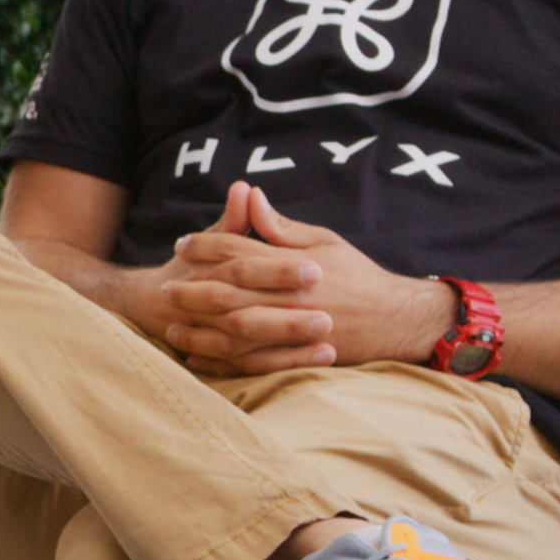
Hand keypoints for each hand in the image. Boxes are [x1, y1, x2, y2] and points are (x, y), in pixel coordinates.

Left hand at [149, 183, 447, 377]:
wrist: (395, 319)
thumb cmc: (358, 275)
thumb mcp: (324, 241)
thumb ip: (281, 226)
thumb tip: (250, 196)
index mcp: (293, 265)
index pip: (238, 251)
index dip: (205, 245)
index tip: (181, 243)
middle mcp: (289, 297)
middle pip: (227, 292)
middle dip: (191, 289)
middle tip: (164, 287)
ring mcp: (291, 330)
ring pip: (233, 331)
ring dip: (198, 329)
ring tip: (171, 326)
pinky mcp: (295, 357)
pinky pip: (249, 362)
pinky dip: (220, 361)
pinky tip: (196, 358)